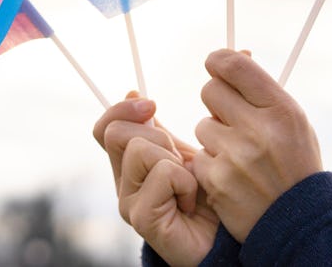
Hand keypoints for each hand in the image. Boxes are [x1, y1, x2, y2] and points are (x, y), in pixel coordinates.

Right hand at [93, 93, 218, 264]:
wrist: (226, 236)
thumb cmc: (207, 195)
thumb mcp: (180, 153)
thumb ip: (156, 130)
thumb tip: (132, 94)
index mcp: (129, 166)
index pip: (105, 128)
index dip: (123, 109)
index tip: (151, 105)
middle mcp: (123, 184)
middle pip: (116, 132)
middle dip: (156, 134)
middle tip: (178, 160)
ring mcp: (128, 203)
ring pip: (138, 148)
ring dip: (174, 160)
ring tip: (188, 184)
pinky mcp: (141, 219)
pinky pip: (162, 173)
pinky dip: (185, 182)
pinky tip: (191, 200)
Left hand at [193, 50, 322, 242]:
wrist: (300, 224)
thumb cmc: (295, 163)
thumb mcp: (293, 121)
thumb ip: (262, 90)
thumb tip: (233, 53)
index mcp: (281, 109)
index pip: (235, 66)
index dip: (218, 60)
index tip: (215, 64)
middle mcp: (258, 129)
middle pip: (210, 90)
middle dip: (217, 101)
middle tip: (231, 115)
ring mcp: (235, 156)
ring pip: (202, 125)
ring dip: (214, 136)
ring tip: (239, 154)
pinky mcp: (216, 181)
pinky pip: (199, 157)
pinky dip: (211, 165)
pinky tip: (232, 176)